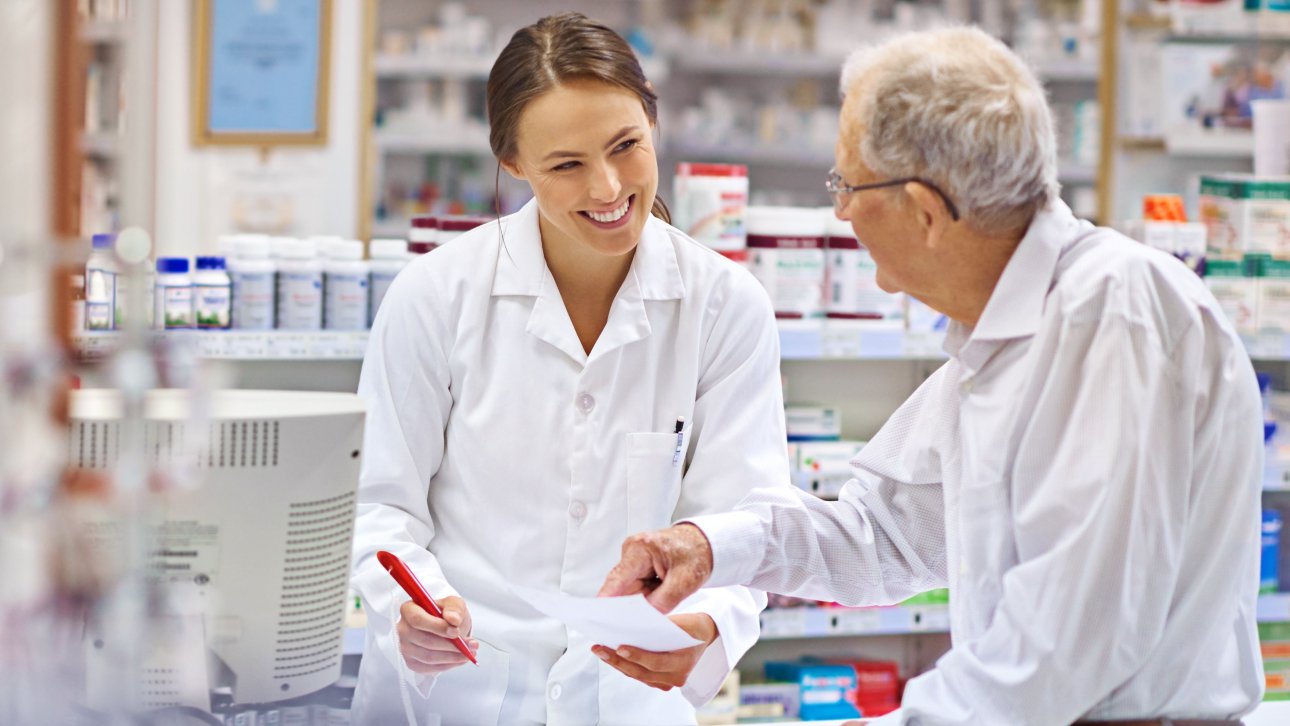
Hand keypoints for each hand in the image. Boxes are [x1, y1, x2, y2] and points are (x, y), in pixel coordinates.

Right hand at [396, 596, 478, 673]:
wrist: (445, 626)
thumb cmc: (446, 613)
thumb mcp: (454, 604)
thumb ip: (455, 609)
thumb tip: (453, 620)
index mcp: (409, 610)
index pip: (418, 620)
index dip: (437, 627)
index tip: (456, 631)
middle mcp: (402, 629)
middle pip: (425, 641)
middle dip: (452, 645)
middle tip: (472, 644)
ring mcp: (405, 648)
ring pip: (429, 657)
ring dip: (453, 656)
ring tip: (470, 652)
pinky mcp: (412, 662)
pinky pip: (430, 667)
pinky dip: (448, 665)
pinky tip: (460, 659)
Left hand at [591, 613, 717, 690]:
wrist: (703, 636)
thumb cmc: (691, 627)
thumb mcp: (682, 622)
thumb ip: (661, 627)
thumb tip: (633, 627)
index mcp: (683, 662)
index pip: (656, 662)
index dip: (637, 656)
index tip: (619, 647)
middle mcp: (676, 676)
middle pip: (642, 672)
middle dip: (618, 660)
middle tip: (600, 648)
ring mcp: (668, 682)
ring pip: (638, 675)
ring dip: (617, 663)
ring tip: (600, 651)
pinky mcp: (661, 681)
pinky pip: (640, 676)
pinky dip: (625, 666)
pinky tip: (611, 656)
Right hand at [598, 523, 713, 611]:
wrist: (704, 542)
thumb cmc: (696, 553)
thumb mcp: (685, 581)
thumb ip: (663, 601)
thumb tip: (644, 618)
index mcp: (640, 549)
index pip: (617, 579)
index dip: (606, 600)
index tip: (599, 617)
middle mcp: (632, 551)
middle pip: (621, 587)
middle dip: (629, 605)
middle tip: (638, 621)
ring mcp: (633, 557)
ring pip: (629, 589)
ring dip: (641, 600)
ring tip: (659, 602)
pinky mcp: (638, 565)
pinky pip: (636, 587)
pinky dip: (645, 595)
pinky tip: (658, 597)